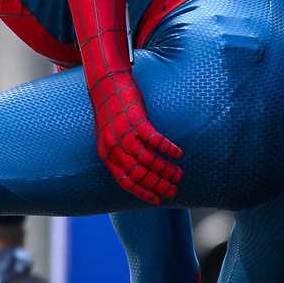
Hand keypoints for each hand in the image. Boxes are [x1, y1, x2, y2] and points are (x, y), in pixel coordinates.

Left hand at [91, 72, 182, 203]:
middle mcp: (113, 146)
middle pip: (138, 174)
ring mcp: (124, 133)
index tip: (157, 200)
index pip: (125, 181)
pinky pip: (154, 140)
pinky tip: (178, 154)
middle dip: (157, 185)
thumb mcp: (110, 136)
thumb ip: (120, 153)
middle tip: (173, 189)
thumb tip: (138, 170)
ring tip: (178, 174)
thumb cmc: (111, 111)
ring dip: (165, 170)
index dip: (142, 193)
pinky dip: (167, 149)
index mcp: (106, 154)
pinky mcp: (136, 119)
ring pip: (147, 160)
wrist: (105, 83)